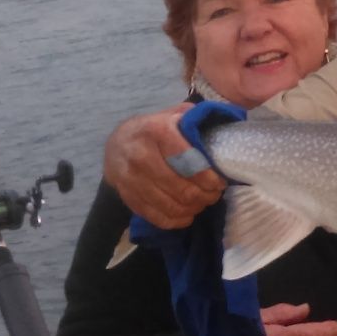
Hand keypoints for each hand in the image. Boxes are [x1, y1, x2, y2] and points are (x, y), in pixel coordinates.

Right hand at [104, 104, 225, 228]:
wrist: (116, 145)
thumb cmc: (152, 131)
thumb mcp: (171, 115)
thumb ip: (194, 120)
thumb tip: (221, 132)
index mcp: (156, 131)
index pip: (188, 161)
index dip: (208, 177)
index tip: (219, 182)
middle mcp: (141, 156)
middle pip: (182, 188)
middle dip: (204, 196)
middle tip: (214, 194)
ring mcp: (131, 180)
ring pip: (171, 206)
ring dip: (193, 209)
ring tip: (202, 203)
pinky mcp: (127, 197)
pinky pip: (157, 217)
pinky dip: (177, 220)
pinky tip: (187, 213)